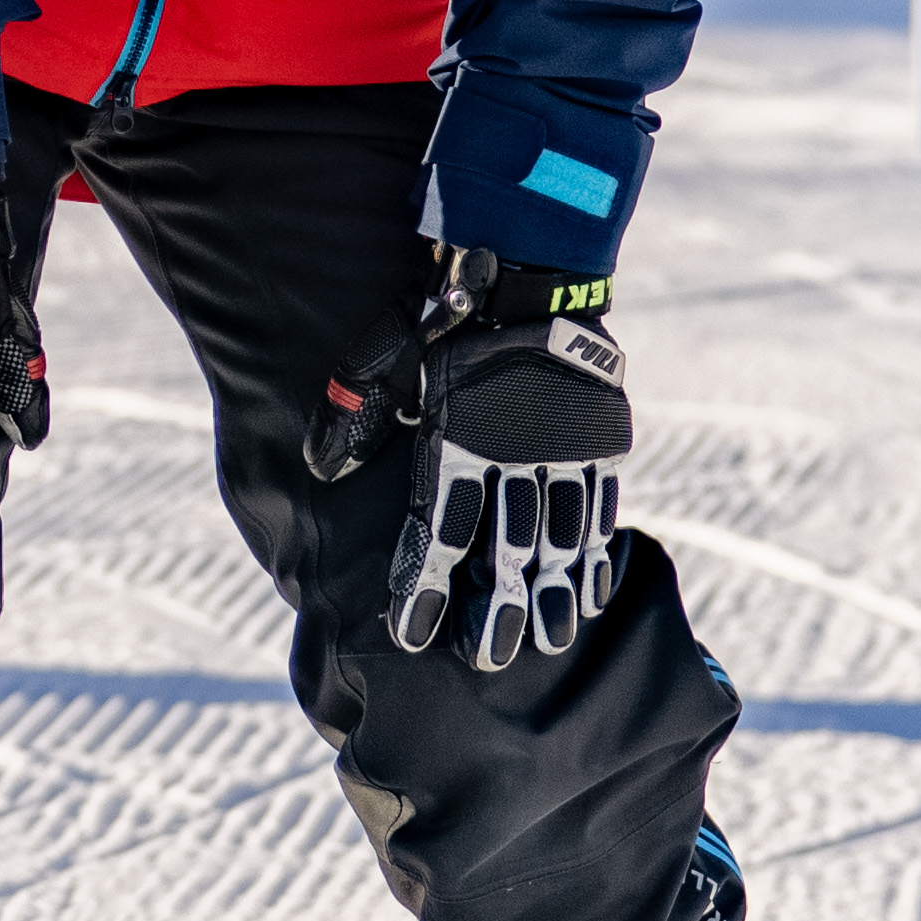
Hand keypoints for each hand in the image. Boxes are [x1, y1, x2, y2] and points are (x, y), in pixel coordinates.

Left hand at [331, 255, 626, 669]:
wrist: (530, 260)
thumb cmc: (446, 307)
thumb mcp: (386, 349)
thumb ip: (354, 408)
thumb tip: (319, 469)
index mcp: (459, 443)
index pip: (439, 534)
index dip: (426, 588)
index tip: (415, 635)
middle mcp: (515, 458)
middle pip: (509, 553)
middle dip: (499, 611)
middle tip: (490, 660)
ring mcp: (564, 451)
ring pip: (562, 540)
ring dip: (554, 594)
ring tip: (548, 640)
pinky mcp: (601, 438)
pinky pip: (602, 508)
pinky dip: (598, 552)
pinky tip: (593, 589)